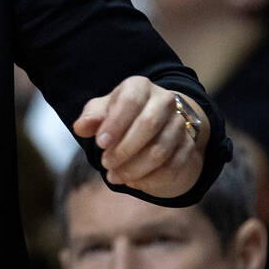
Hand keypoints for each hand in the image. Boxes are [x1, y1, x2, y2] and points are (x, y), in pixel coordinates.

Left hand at [73, 76, 204, 197]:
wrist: (152, 123)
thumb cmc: (119, 114)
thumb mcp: (102, 111)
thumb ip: (91, 118)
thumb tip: (80, 128)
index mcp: (140, 86)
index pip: (130, 102)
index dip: (115, 124)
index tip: (100, 144)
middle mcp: (165, 101)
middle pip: (149, 125)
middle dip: (124, 149)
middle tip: (105, 164)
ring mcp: (179, 123)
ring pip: (161, 149)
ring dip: (136, 168)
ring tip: (115, 176)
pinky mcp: (188, 145)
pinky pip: (173, 166)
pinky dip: (152, 178)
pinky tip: (134, 182)